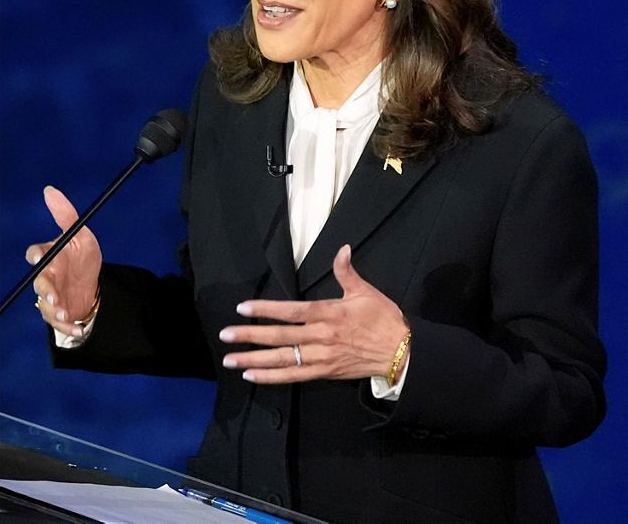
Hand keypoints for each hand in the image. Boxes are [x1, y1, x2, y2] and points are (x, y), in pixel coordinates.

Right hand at [24, 186, 101, 337]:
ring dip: (56, 312)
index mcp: (49, 256)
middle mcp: (46, 277)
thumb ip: (66, 216)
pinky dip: (68, 327)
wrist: (94, 286)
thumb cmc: (83, 259)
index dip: (36, 255)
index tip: (40, 256)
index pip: (35, 254)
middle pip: (40, 283)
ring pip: (46, 306)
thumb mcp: (82, 237)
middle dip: (46, 290)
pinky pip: (58, 324)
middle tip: (55, 296)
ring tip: (67, 315)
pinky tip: (78, 328)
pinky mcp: (58, 314)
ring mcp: (50, 297)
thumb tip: (50, 190)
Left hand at [218, 245, 408, 383]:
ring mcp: (321, 357)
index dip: (265, 310)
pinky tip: (252, 375)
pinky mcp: (325, 372)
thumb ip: (347, 272)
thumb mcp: (366, 292)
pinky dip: (272, 377)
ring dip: (254, 360)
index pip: (290, 311)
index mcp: (328, 314)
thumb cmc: (384, 320)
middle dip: (250, 336)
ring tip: (230, 360)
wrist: (403, 353)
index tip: (243, 308)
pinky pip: (294, 376)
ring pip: (282, 359)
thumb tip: (342, 249)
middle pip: (279, 337)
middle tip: (224, 335)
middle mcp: (320, 337)